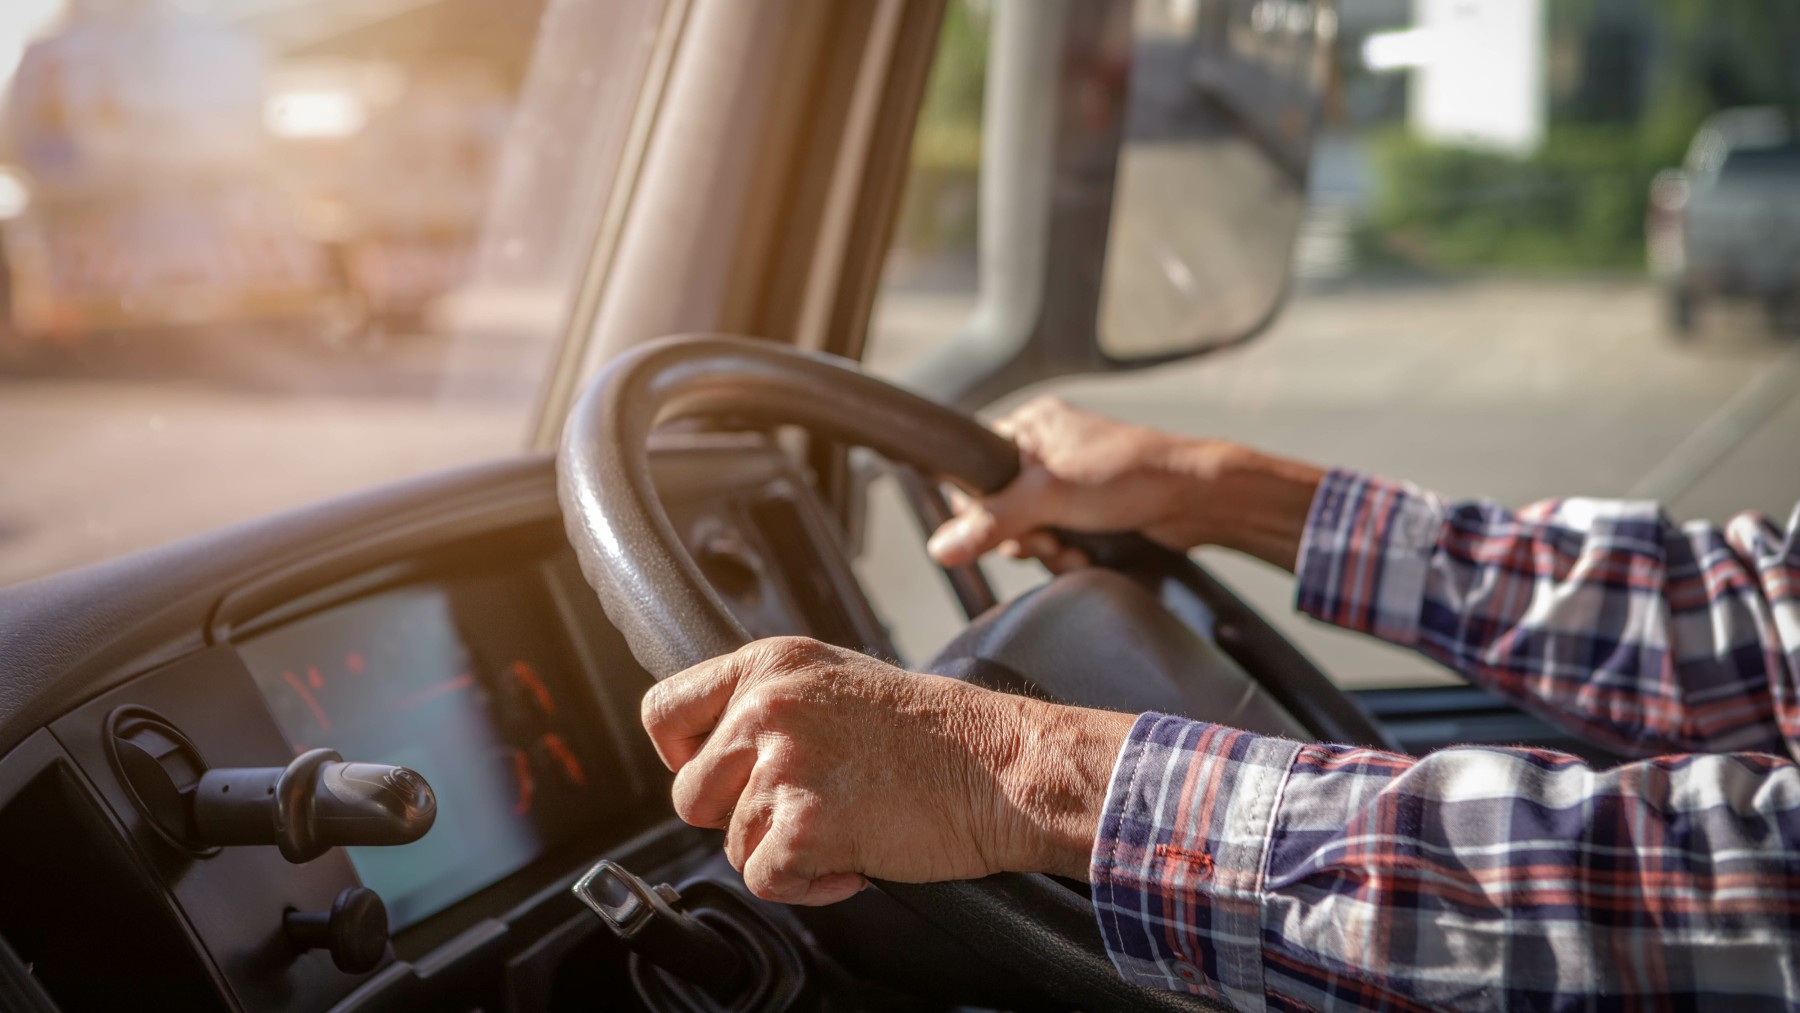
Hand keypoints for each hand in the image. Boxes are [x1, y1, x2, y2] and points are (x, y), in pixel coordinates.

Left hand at [640, 637, 1134, 904]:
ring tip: (847, 824)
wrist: (1006, 768)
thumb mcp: (840, 683)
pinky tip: (855, 855)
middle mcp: (768, 707)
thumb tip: (719, 751)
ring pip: (730, 843)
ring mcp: (783, 765)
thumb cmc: (941, 735)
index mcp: (772, 665)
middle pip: (689, 794)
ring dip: (783, 851)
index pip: (663, 712)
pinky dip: (809, 885)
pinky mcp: (802, 825)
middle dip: (741, 817)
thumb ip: (774, 705)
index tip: (724, 773)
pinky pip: (764, 881)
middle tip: (808, 806)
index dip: (685, 756)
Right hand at [926, 396, 1324, 571]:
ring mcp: (1068, 483)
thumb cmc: (1131, 475)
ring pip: (1027, 529)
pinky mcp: (1087, 511)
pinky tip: (1083, 555)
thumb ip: (991, 522)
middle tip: (1046, 539)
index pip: (976, 468)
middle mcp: (1046, 452)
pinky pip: (1054, 539)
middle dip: (1022, 535)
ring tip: (1070, 549)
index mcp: (1032, 426)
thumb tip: (941, 547)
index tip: (1001, 526)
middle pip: (1000, 507)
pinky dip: (1064, 553)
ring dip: (1046, 549)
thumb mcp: (1049, 496)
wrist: (1195, 500)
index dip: (982, 506)